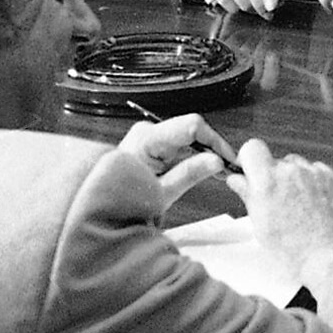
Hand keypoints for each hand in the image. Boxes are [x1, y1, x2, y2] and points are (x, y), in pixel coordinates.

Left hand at [119, 114, 238, 208]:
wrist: (103, 207)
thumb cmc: (124, 200)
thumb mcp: (162, 192)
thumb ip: (190, 173)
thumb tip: (217, 160)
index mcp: (148, 138)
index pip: (192, 126)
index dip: (215, 140)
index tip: (228, 158)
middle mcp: (148, 131)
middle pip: (192, 130)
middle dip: (212, 148)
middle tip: (227, 168)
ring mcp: (149, 135)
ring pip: (188, 137)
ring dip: (204, 153)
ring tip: (217, 172)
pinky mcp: (152, 143)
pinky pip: (180, 143)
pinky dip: (193, 156)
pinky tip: (202, 168)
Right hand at [239, 138, 332, 266]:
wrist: (332, 261)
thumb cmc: (296, 253)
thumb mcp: (262, 227)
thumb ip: (249, 196)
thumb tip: (238, 181)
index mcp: (267, 182)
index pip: (252, 148)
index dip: (249, 159)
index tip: (250, 173)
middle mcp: (291, 172)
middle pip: (276, 160)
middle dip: (273, 176)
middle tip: (276, 202)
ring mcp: (315, 174)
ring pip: (298, 166)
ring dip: (294, 179)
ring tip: (298, 207)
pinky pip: (317, 172)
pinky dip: (314, 184)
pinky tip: (314, 206)